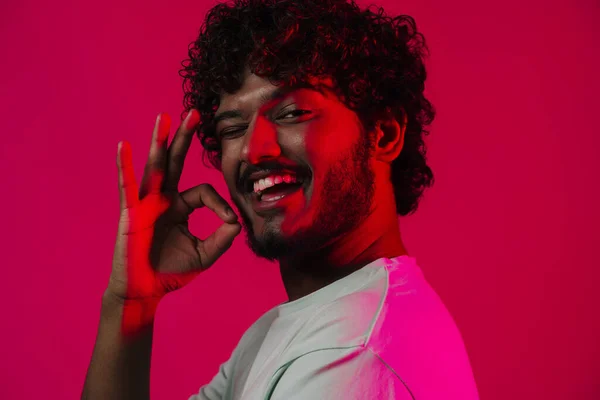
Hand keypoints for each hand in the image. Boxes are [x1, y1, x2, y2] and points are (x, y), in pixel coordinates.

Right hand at [109, 110, 240, 302]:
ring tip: (165, 118)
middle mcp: (163, 199)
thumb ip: (222, 238)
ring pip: (155, 168)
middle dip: (184, 138)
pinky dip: (125, 166)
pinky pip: (128, 186)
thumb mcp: (204, 254)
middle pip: (176, 162)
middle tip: (194, 113)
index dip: (220, 203)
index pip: (204, 192)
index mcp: (180, 207)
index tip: (230, 220)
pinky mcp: (131, 213)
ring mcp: (146, 203)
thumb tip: (237, 221)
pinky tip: (123, 147)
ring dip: (160, 142)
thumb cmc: (172, 272)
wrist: (145, 291)